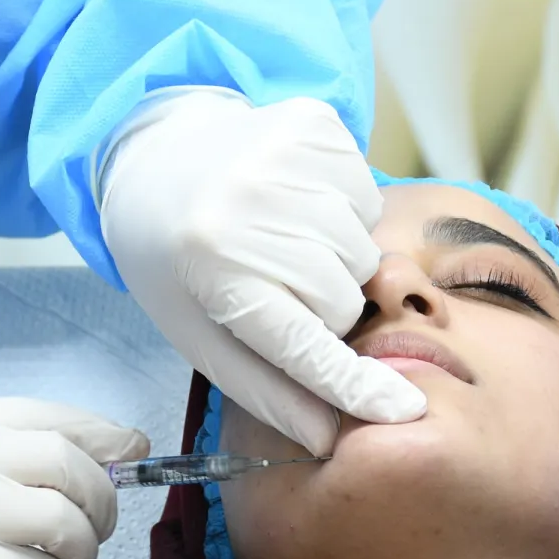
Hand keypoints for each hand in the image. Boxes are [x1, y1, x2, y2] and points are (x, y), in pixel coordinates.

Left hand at [99, 89, 425, 454]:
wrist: (156, 160)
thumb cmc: (177, 261)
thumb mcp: (198, 332)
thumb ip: (263, 387)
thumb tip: (326, 435)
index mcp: (214, 269)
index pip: (302, 343)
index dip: (353, 383)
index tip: (402, 410)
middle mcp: (248, 207)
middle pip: (344, 298)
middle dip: (323, 308)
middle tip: (279, 287)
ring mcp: (283, 156)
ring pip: (364, 249)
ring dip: (335, 259)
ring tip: (284, 242)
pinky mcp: (312, 122)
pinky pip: (368, 195)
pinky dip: (344, 210)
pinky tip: (297, 203)